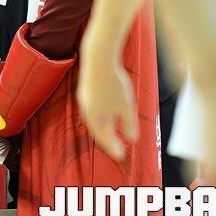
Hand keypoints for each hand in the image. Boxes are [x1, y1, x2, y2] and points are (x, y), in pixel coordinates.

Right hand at [77, 27, 137, 160]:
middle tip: (117, 146)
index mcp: (97, 119)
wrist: (98, 59)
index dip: (114, 148)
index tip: (121, 156)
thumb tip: (131, 138)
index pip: (105, 139)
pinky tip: (108, 110)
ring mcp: (84, 101)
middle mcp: (88, 112)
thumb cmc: (113, 83)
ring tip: (113, 129)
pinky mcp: (85, 90)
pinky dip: (101, 114)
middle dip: (108, 139)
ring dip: (104, 126)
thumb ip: (128, 124)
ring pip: (94, 119)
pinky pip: (93, 108)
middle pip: (98, 130)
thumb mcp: (126, 106)